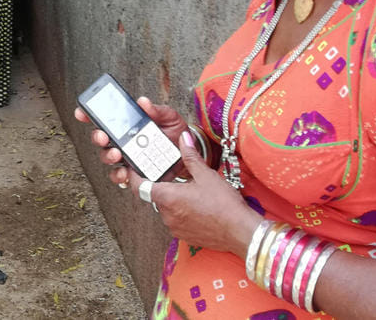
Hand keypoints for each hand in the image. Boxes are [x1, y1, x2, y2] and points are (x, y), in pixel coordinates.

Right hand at [73, 96, 189, 181]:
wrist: (190, 155)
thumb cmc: (176, 134)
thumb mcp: (170, 118)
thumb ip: (157, 110)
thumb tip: (143, 102)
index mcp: (129, 125)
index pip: (106, 119)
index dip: (89, 115)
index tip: (81, 112)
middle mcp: (124, 141)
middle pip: (101, 139)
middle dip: (98, 137)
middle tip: (103, 136)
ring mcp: (127, 158)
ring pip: (108, 157)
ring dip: (108, 155)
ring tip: (117, 153)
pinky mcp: (134, 174)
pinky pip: (120, 176)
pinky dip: (120, 175)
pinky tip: (125, 171)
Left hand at [128, 132, 261, 257]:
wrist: (241, 232)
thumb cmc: (224, 204)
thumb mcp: (206, 175)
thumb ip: (190, 156)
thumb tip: (183, 138)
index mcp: (168, 197)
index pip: (140, 186)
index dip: (135, 177)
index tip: (134, 169)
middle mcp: (167, 215)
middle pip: (155, 197)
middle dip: (162, 187)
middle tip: (173, 177)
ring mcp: (174, 228)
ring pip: (166, 209)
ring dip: (173, 201)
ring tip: (190, 192)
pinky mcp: (184, 237)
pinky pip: (176, 221)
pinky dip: (181, 213)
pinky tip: (196, 207)